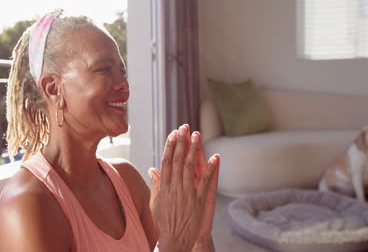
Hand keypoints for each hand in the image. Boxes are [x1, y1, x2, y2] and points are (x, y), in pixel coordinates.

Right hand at [149, 124, 218, 251]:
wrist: (175, 239)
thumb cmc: (164, 221)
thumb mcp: (155, 203)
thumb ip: (156, 184)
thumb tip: (153, 169)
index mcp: (164, 186)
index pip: (167, 161)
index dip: (170, 146)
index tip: (173, 133)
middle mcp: (175, 187)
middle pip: (178, 160)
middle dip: (182, 142)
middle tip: (185, 127)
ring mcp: (187, 193)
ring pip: (191, 167)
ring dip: (194, 149)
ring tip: (197, 135)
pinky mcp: (199, 200)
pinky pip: (206, 182)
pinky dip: (211, 169)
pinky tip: (215, 156)